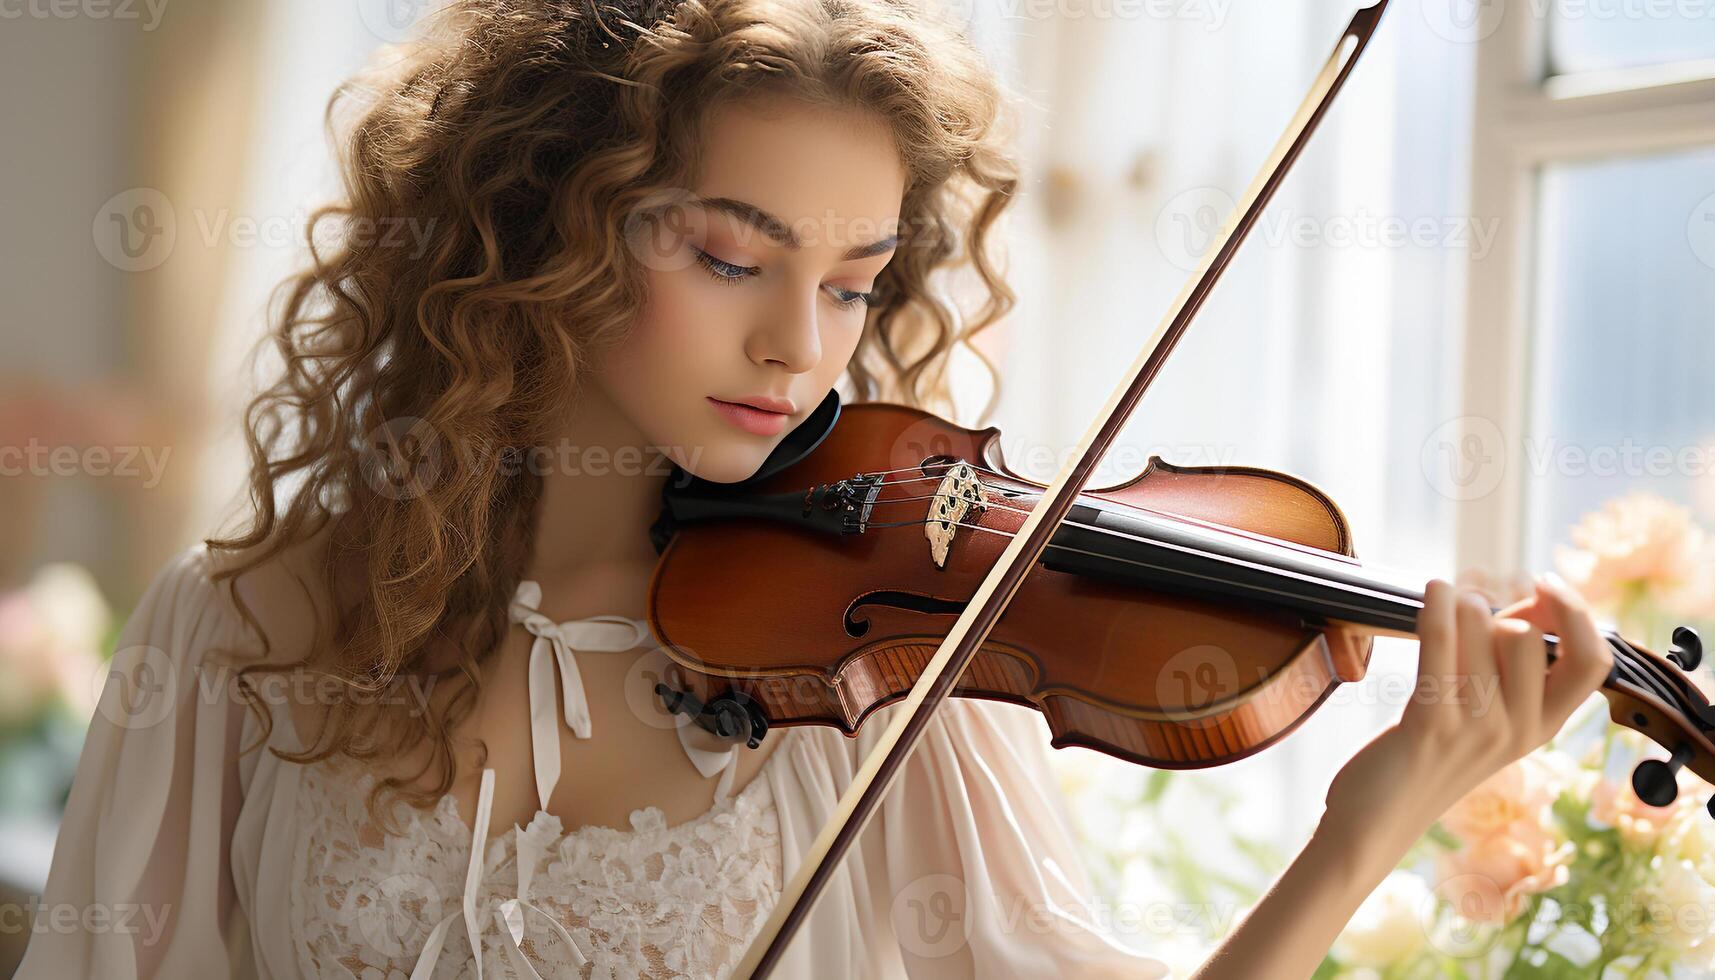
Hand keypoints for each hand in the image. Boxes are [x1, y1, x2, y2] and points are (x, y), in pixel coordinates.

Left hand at [1321, 573, 1612, 861]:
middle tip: (1465, 615)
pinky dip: (1437, 608)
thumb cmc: (1431, 753)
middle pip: (1527, 635)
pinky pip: (1440, 646)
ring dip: (1458, 606)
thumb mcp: (1489, 714)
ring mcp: (1477, 729)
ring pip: (1483, 629)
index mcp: (1542, 726)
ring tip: (1441, 613)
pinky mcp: (1430, 725)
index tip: (1547, 584)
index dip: (1577, 613)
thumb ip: (1515, 662)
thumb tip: (1537, 598)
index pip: (1593, 662)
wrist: (1378, 820)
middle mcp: (1519, 730)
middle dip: (1495, 608)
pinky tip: (1434, 590)